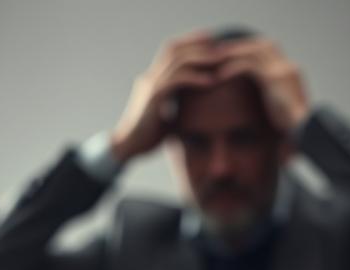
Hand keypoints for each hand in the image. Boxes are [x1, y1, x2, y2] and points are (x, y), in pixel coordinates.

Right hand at [110, 31, 225, 162]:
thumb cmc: (147, 137)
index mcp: (152, 80)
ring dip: (200, 58)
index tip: (210, 42)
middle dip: (197, 43)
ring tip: (220, 59)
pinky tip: (211, 81)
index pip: (170, 52)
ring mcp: (150, 85)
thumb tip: (192, 113)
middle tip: (219, 44)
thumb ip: (177, 109)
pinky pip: (177, 80)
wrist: (129, 147)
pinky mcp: (154, 96)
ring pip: (177, 61)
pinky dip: (195, 78)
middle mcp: (150, 77)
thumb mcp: (166, 118)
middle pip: (174, 49)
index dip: (189, 43)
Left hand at [213, 37, 309, 135]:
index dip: (250, 51)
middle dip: (239, 47)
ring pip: (253, 52)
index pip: (269, 50)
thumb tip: (263, 107)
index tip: (232, 57)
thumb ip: (273, 101)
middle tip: (219, 54)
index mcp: (291, 72)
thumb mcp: (283, 111)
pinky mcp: (273, 79)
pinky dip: (232, 69)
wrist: (305, 132)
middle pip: (260, 45)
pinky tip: (220, 76)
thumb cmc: (294, 130)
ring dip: (232, 55)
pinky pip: (249, 66)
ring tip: (215, 62)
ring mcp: (282, 71)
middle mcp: (288, 67)